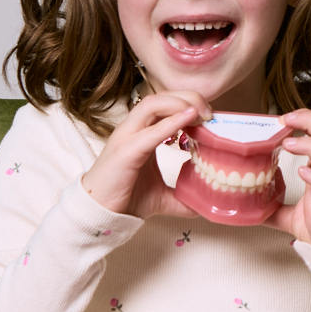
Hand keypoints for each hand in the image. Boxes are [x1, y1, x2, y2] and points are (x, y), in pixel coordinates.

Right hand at [80, 91, 206, 218]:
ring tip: (200, 113)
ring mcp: (127, 138)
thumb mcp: (163, 195)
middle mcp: (133, 130)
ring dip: (180, 103)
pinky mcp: (126, 152)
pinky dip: (171, 122)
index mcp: (142, 133)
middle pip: (160, 97)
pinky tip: (188, 118)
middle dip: (188, 97)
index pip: (165, 104)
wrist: (100, 214)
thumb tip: (205, 205)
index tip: (210, 116)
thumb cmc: (125, 197)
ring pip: (152, 104)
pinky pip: (150, 131)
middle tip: (210, 113)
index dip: (188, 103)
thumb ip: (183, 197)